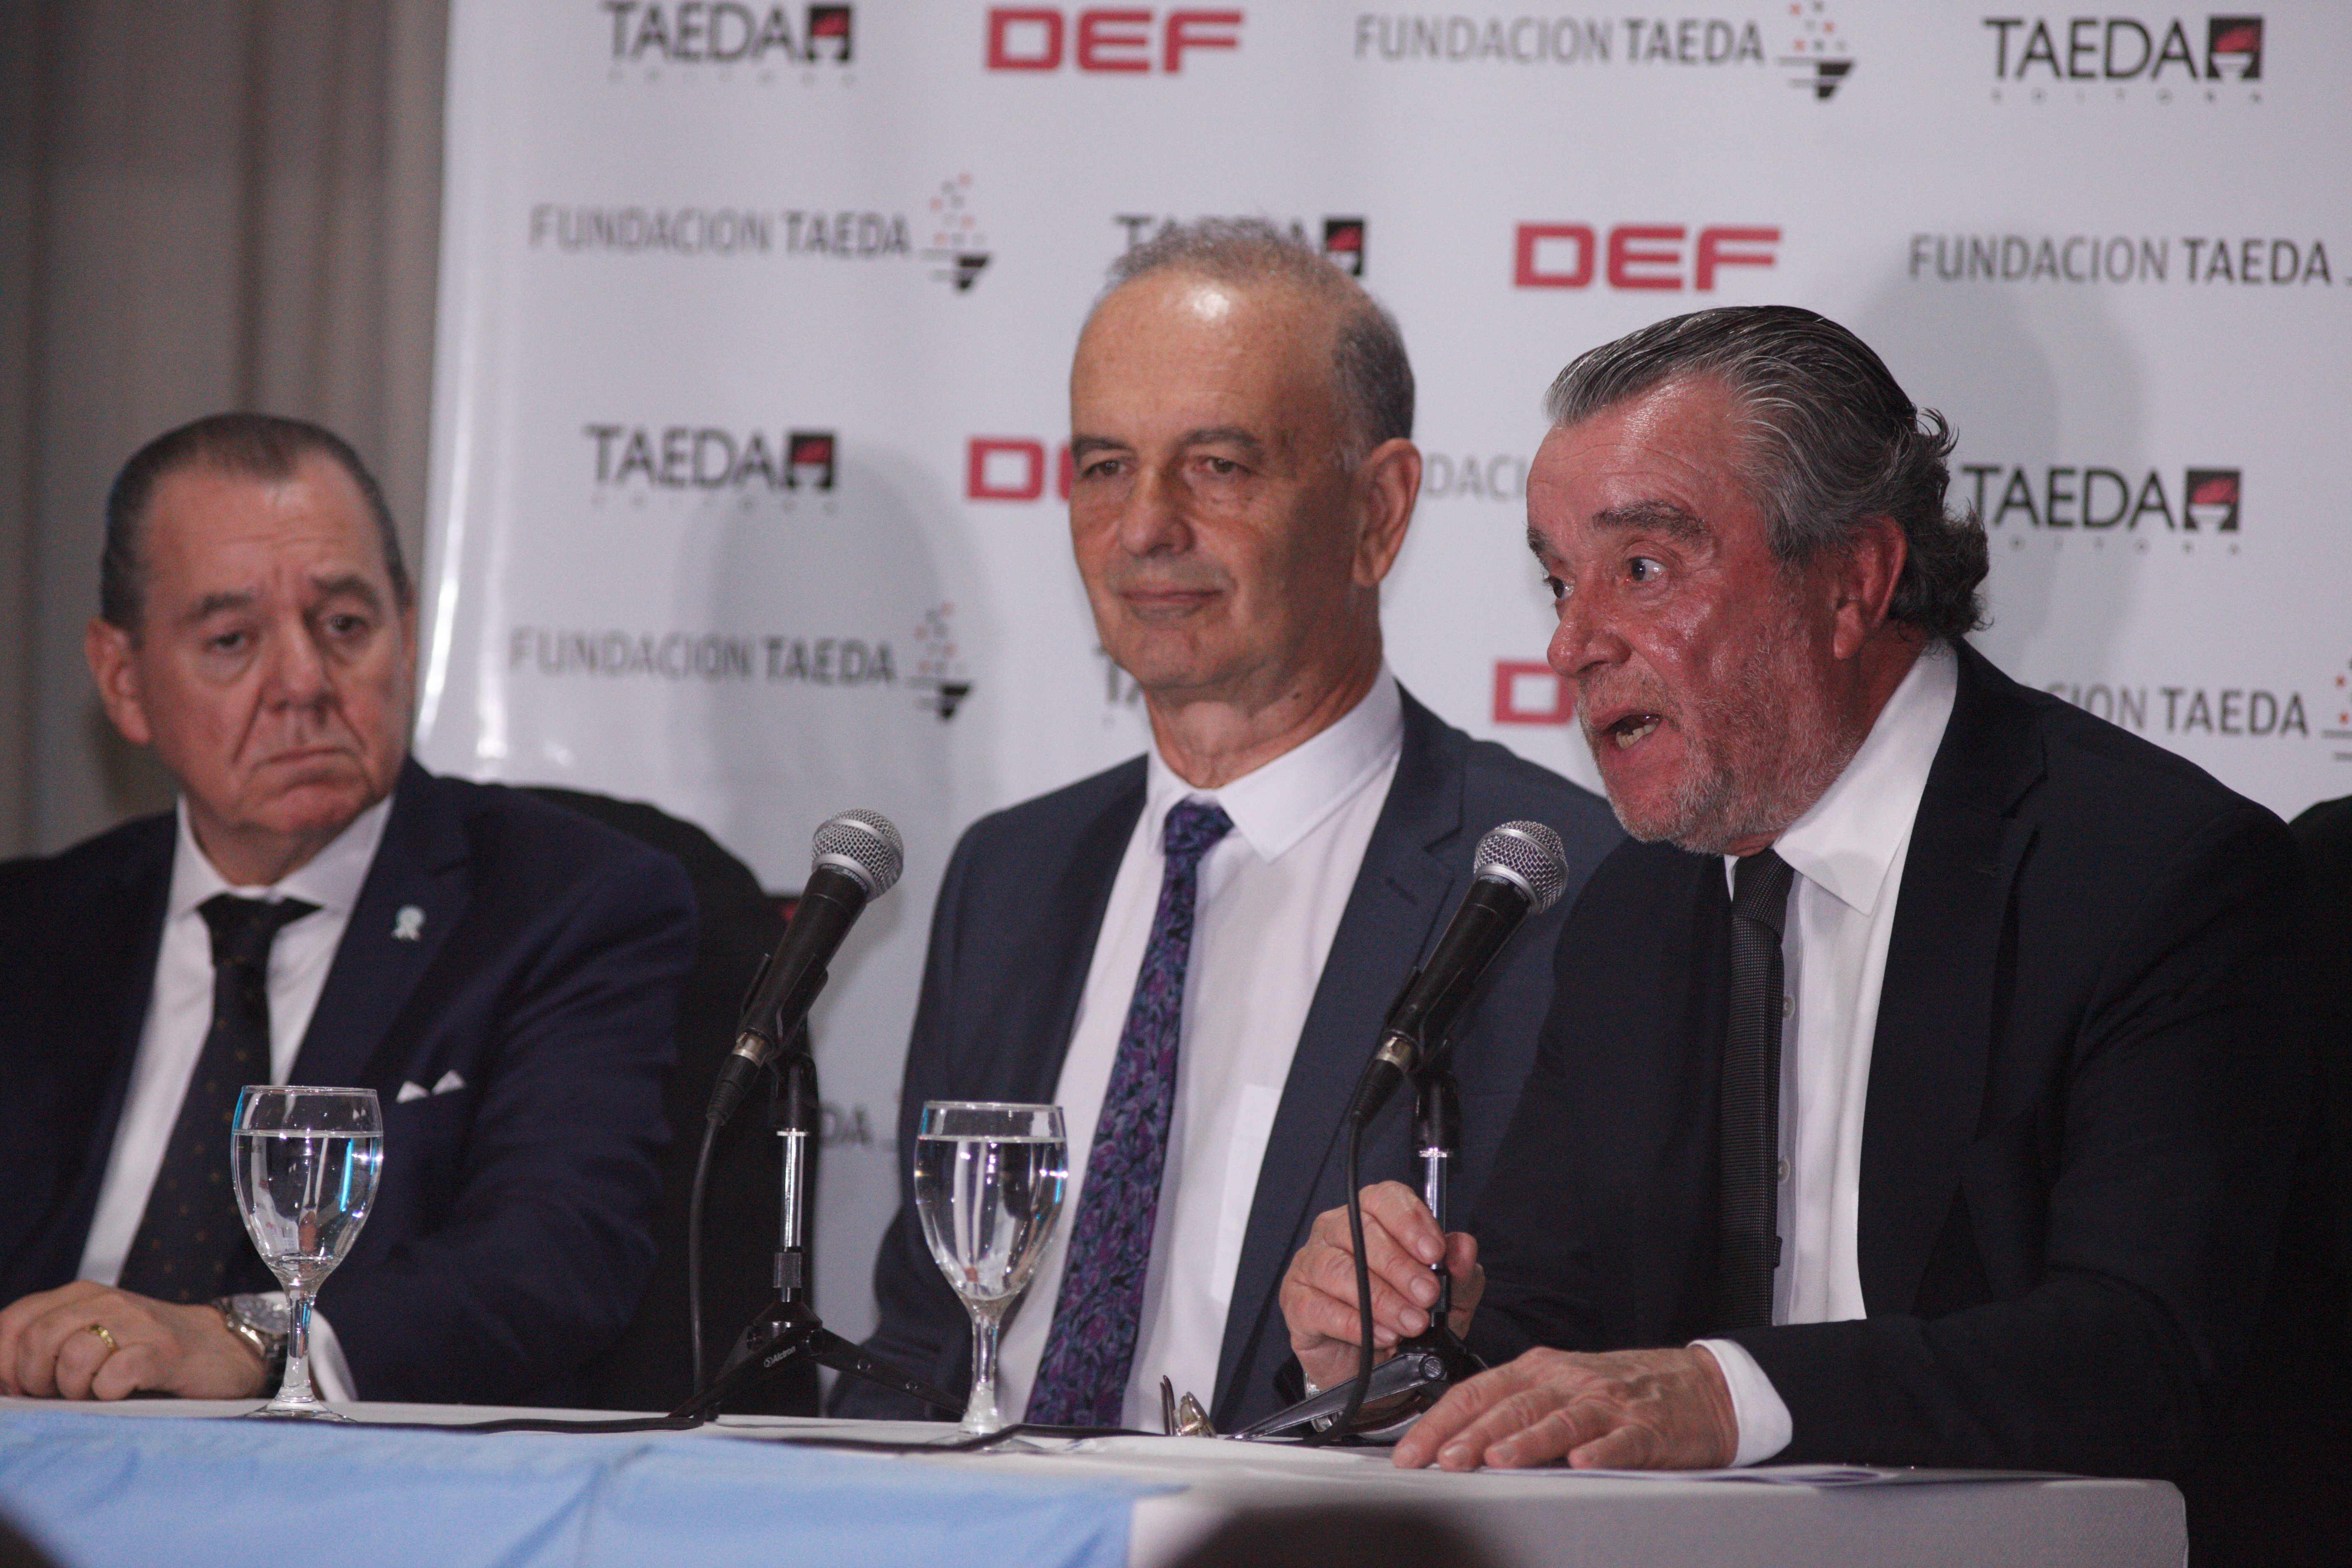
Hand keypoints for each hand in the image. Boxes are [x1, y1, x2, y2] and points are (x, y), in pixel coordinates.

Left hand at [0, 1280, 269, 1400]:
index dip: (3, 1364)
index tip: (19, 1389)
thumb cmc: (146, 1352)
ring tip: (94, 1394)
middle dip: (36, 1381)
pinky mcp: (164, 1352)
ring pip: (74, 1356)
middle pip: (38, 1339)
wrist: (222, 1350)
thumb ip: (46, 1346)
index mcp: (80, 1295)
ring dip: (75, 1390)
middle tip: (59, 1395)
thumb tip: (2, 1382)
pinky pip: (115, 1376)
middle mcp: (106, 1301)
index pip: (12, 1322)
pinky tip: (124, 1392)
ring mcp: (138, 1324)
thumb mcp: (90, 1336)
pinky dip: (110, 1394)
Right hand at [1279, 1180, 1481, 1394]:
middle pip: (1360, 1231)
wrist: (1379, 1371)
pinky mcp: (1296, 1302)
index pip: (1384, 1198)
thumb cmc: (1409, 1320)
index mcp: (1372, 1217)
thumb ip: (1460, 1273)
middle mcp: (1335, 1232)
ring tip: (1410, 1323)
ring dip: (1380, 1298)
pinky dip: (1353, 1323)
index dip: (1410, 1221)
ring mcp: (1310, 1265)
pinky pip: (1318, 1306)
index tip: (1434, 1252)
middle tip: (1427, 1295)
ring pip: (1338, 1268)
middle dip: (1400, 1266)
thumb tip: (1462, 1249)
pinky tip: (1380, 1336)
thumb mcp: (1449, 1299)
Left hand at [1391, 1345, 1737, 1471]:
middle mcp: (1569, 1382)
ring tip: (1496, 1460)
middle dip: (1472, 1434)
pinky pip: (1620, 1440)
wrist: (1701, 1386)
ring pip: (1560, 1420)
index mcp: (1540, 1371)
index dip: (1440, 1422)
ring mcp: (1609, 1404)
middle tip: (1443, 1460)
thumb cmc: (1622, 1391)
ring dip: (1526, 1441)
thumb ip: (1512, 1409)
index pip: (1477, 1391)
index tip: (1410, 1452)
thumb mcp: (1560, 1389)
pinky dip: (1599, 1451)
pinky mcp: (1647, 1429)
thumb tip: (1452, 1441)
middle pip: (1511, 1406)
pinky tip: (1581, 1463)